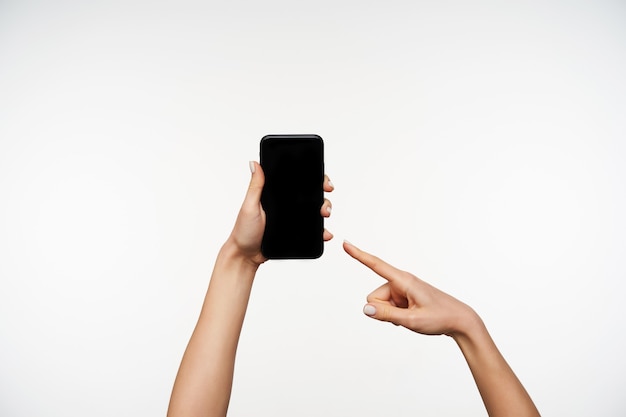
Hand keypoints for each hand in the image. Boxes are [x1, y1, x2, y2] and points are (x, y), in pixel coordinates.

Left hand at [227, 161, 333, 265]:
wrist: (246, 255)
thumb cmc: (244, 230)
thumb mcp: (249, 205)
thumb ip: (255, 186)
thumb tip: (254, 164)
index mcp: (276, 194)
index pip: (296, 181)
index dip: (311, 177)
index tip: (321, 179)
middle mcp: (286, 205)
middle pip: (310, 194)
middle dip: (322, 193)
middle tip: (326, 194)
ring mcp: (292, 218)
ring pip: (314, 210)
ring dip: (324, 209)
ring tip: (324, 214)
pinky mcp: (295, 232)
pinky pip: (311, 229)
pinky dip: (321, 230)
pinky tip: (324, 233)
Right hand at [343, 241, 478, 337]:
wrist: (459, 321)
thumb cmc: (440, 317)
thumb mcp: (412, 320)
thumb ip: (386, 315)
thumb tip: (365, 309)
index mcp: (404, 280)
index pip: (376, 265)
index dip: (359, 255)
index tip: (345, 243)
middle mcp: (401, 282)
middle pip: (374, 297)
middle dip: (383, 310)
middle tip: (405, 316)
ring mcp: (402, 289)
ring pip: (380, 304)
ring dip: (391, 314)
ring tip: (412, 316)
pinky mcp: (404, 297)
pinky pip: (388, 307)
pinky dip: (395, 314)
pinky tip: (412, 316)